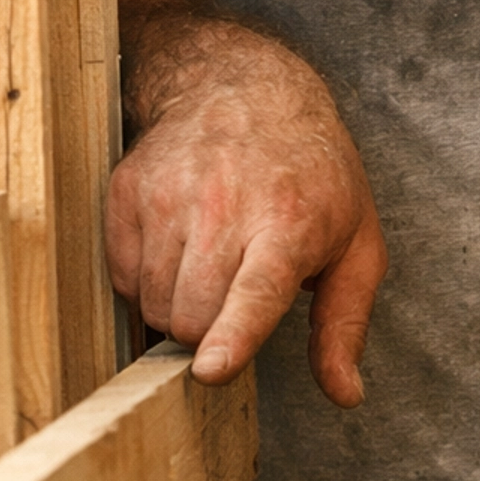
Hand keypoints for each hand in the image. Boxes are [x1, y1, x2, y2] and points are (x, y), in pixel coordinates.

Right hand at [106, 24, 387, 408]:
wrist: (245, 88)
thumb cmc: (313, 174)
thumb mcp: (355, 242)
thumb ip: (345, 324)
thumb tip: (345, 393)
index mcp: (288, 224)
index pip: (255, 290)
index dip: (232, 334)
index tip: (212, 368)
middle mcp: (223, 208)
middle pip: (192, 317)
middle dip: (211, 332)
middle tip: (236, 297)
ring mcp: (167, 197)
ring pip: (153, 304)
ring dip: (180, 307)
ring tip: (213, 265)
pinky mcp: (127, 192)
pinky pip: (124, 277)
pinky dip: (149, 280)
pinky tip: (181, 246)